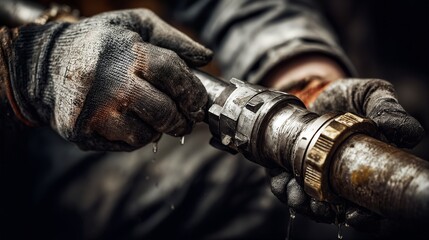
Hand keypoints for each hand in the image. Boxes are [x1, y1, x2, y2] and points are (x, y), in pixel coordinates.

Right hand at [7, 9, 211, 150]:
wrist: (43, 64)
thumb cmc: (98, 43)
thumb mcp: (135, 25)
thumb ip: (173, 39)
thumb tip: (206, 58)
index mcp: (126, 53)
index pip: (173, 75)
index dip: (193, 92)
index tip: (198, 103)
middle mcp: (110, 84)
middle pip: (164, 112)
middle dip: (182, 120)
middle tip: (185, 120)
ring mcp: (94, 112)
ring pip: (146, 135)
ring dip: (157, 129)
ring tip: (151, 116)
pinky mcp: (82, 132)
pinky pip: (124, 145)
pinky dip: (135, 136)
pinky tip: (129, 121)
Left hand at [264, 54, 423, 229]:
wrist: (314, 87)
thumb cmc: (348, 95)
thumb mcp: (371, 95)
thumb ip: (388, 111)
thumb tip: (410, 135)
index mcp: (365, 170)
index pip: (370, 206)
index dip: (365, 217)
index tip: (353, 215)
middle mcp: (340, 179)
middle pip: (335, 210)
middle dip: (323, 212)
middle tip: (316, 205)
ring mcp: (314, 176)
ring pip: (307, 202)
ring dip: (300, 203)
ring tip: (295, 193)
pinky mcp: (290, 168)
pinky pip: (285, 186)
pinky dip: (281, 187)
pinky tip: (280, 180)